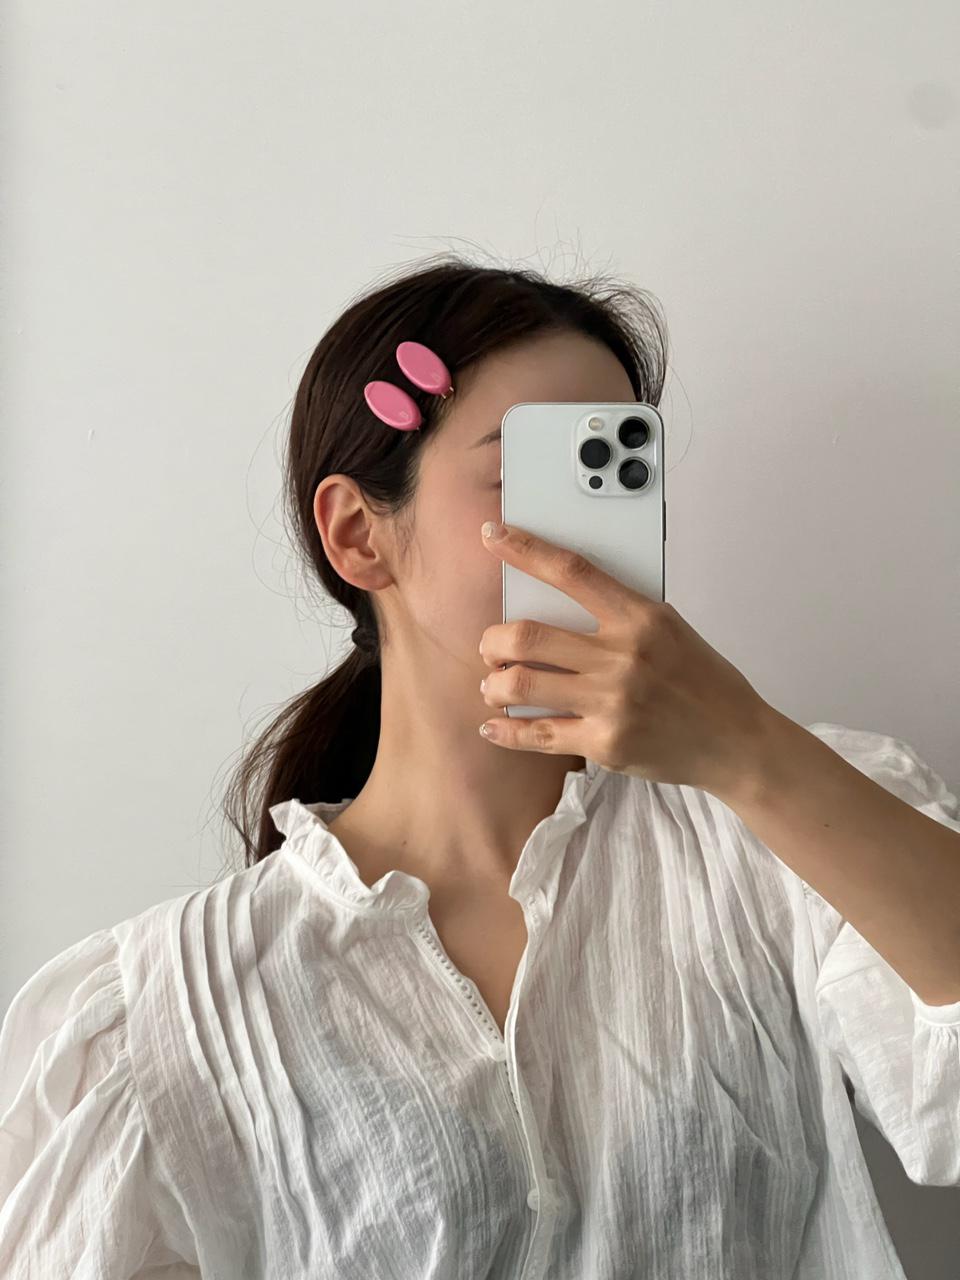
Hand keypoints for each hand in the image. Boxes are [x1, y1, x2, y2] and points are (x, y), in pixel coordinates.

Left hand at [477, 520, 777, 800]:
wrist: (737, 741)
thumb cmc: (703, 682)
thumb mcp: (669, 629)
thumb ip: (619, 615)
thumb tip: (554, 604)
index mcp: (641, 617)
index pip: (572, 571)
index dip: (525, 550)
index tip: (493, 536)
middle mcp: (624, 656)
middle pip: (528, 635)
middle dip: (493, 641)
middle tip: (491, 647)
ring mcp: (613, 701)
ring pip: (522, 684)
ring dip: (494, 684)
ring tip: (494, 685)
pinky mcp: (606, 744)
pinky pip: (537, 734)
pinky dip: (505, 731)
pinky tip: (493, 725)